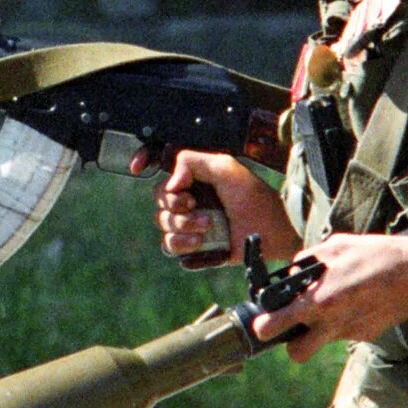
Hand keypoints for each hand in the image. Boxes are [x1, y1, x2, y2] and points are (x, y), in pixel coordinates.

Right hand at [136, 148, 297, 267]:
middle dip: (174, 204)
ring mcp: (188, 223)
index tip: (136, 166)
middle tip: (196, 204)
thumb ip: (192, 161)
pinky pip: (170, 247)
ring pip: (161, 224)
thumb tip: (168, 183)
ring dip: (182, 226)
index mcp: (192, 175)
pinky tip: (202, 242)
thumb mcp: (225, 167)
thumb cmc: (253, 195)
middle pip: (157, 199)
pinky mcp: (192, 247)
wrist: (271, 230)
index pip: (158, 165)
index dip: (142, 160)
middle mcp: (187, 198)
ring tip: (208, 225)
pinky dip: (183, 244)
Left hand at [246, 232, 407, 362]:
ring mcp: (350, 333)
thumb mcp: (335, 247)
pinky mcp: (367, 335)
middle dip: (291, 344)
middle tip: (294, 326)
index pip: (277, 325)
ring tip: (334, 304)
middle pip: (296, 353)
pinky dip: (345, 321)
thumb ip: (308, 260)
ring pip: (323, 341)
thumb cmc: (375, 255)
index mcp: (318, 300)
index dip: (264, 326)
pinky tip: (357, 302)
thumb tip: (293, 270)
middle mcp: (331, 323)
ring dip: (321, 329)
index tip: (262, 324)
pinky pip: (345, 332)